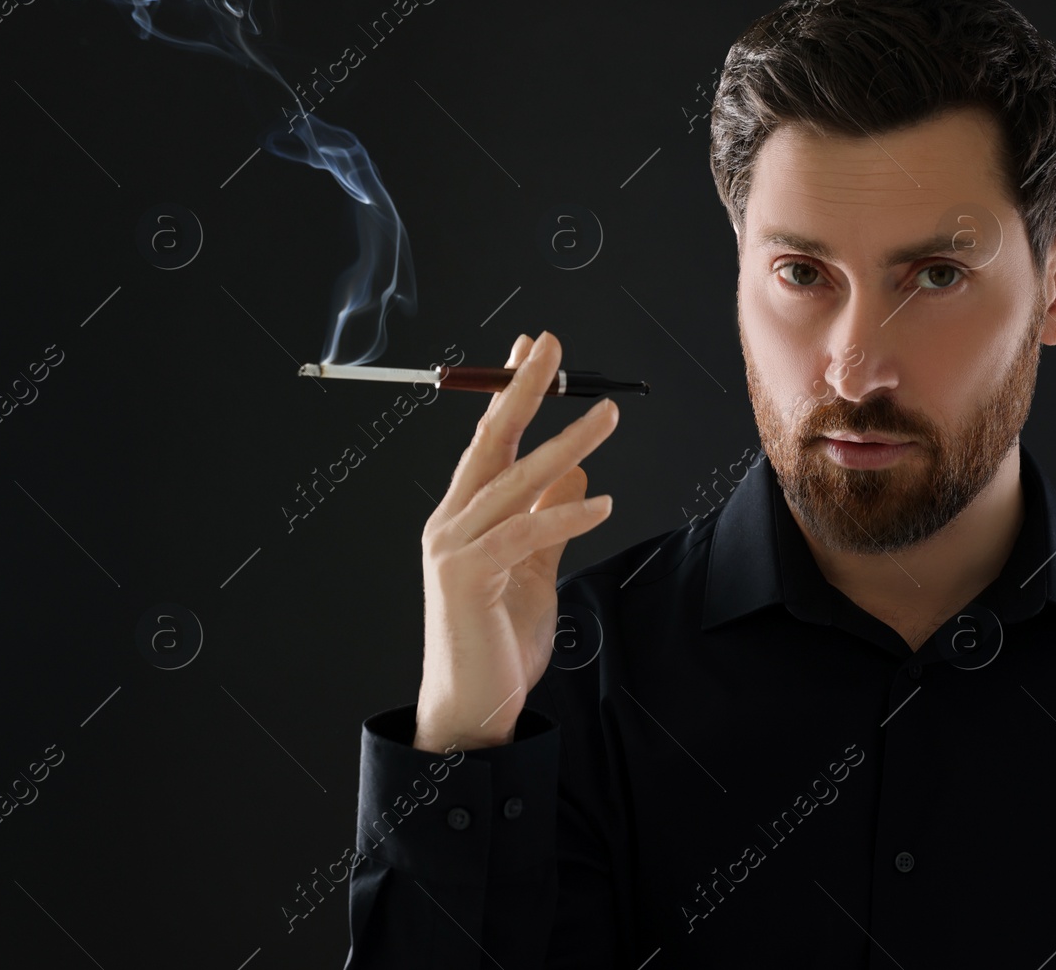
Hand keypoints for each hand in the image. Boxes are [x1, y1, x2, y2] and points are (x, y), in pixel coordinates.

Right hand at [412, 331, 617, 751]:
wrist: (471, 708)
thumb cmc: (498, 641)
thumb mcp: (535, 571)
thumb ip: (551, 523)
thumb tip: (578, 476)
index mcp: (463, 516)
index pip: (487, 440)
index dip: (510, 393)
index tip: (533, 350)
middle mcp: (450, 523)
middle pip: (490, 442)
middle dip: (523, 391)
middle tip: (552, 347)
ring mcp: (453, 549)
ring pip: (513, 482)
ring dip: (564, 444)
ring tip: (606, 416)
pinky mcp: (467, 579)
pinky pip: (523, 534)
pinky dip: (564, 515)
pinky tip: (603, 503)